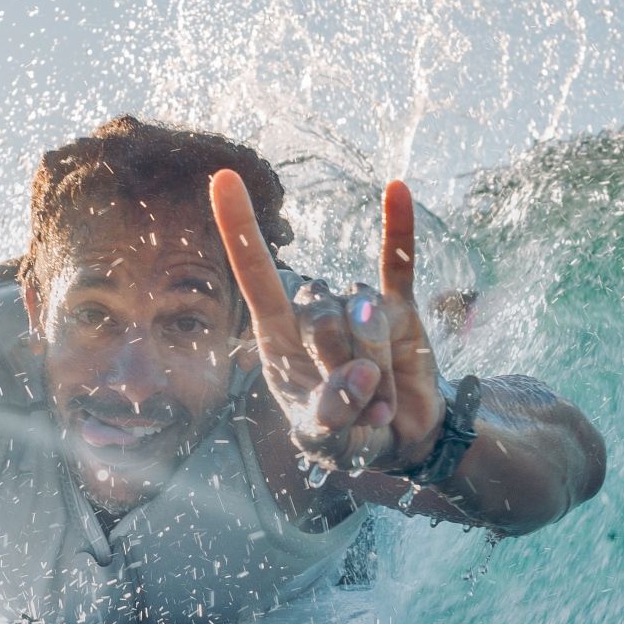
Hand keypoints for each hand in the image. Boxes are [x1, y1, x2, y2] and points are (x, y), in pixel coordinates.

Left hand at [210, 172, 444, 473]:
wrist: (398, 440)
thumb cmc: (347, 438)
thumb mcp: (329, 443)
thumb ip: (334, 416)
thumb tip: (360, 372)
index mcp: (279, 339)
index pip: (256, 278)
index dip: (241, 233)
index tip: (223, 180)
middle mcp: (314, 313)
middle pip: (320, 313)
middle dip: (341, 366)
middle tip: (359, 406)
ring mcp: (358, 307)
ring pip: (365, 313)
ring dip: (378, 368)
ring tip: (380, 396)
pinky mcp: (400, 308)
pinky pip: (398, 263)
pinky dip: (399, 230)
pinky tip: (395, 190)